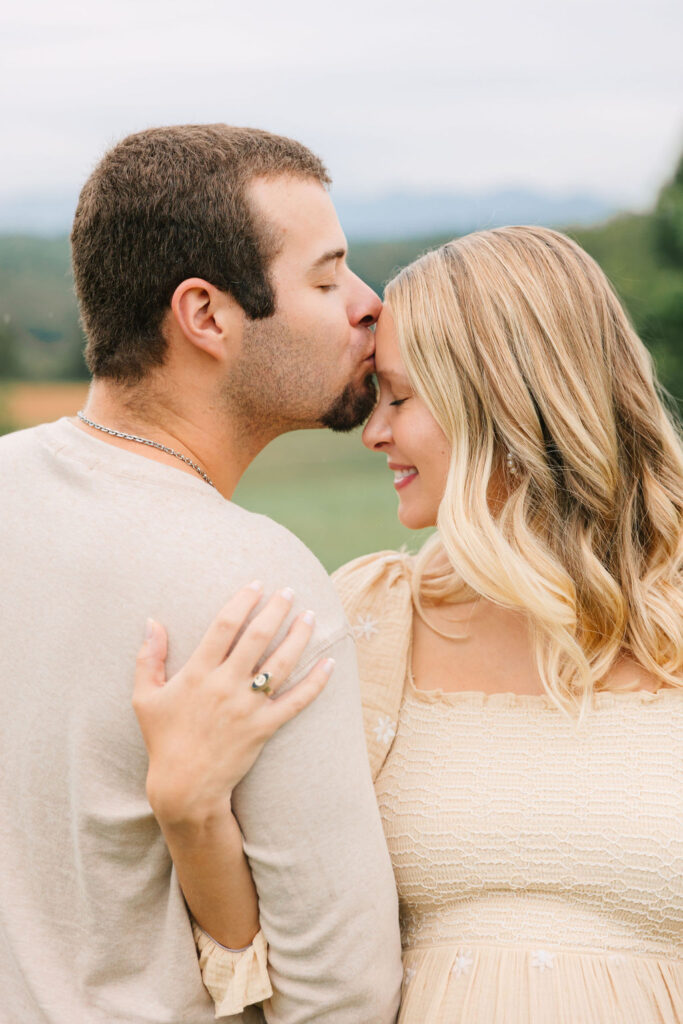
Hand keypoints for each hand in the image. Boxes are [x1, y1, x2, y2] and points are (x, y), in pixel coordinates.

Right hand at [132, 582, 333, 827]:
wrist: (184, 787)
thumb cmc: (163, 739)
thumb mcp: (145, 697)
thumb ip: (148, 657)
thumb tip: (152, 621)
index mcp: (197, 673)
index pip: (224, 625)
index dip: (243, 600)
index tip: (257, 585)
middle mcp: (224, 685)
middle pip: (257, 637)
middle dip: (276, 610)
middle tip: (289, 591)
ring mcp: (247, 707)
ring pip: (281, 663)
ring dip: (298, 636)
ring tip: (310, 616)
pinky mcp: (264, 728)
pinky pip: (296, 701)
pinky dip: (316, 682)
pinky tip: (330, 663)